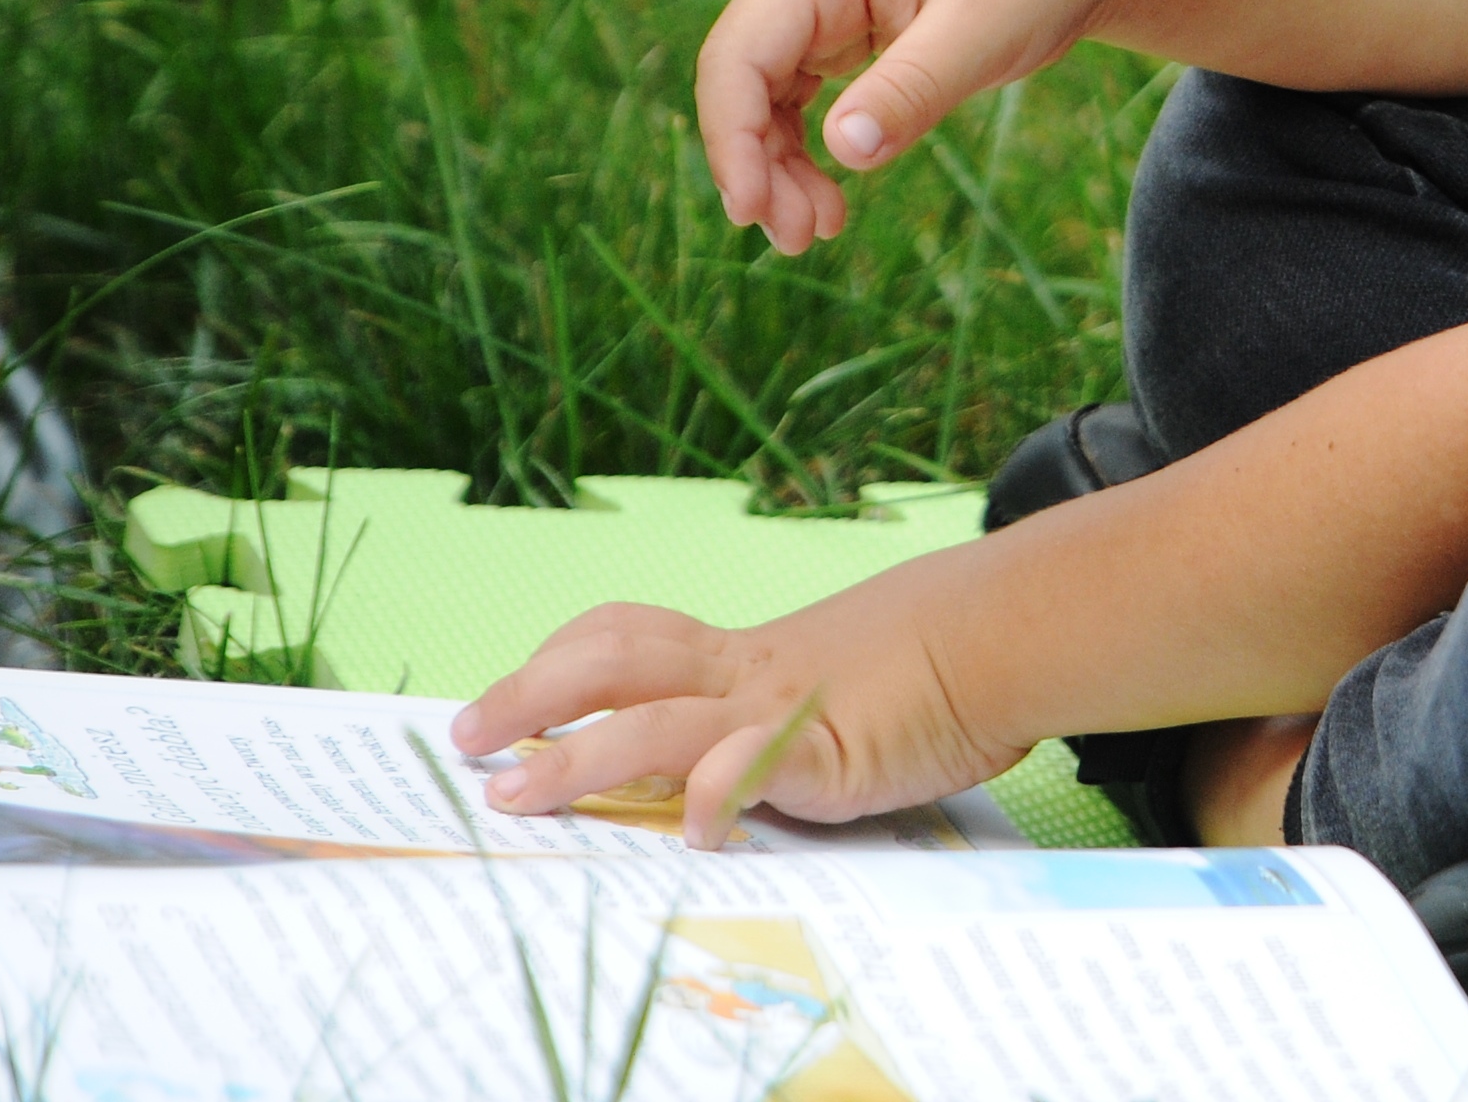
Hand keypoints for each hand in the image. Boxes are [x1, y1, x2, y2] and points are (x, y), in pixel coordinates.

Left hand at [448, 547, 1029, 849]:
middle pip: (614, 662)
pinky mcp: (822, 750)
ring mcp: (776, 709)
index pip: (630, 636)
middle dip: (529, 696)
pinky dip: (713, 797)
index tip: (502, 698)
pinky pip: (750, 770)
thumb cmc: (926, 666)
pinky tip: (696, 832)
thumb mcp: (829, 680)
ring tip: (518, 796)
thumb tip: (707, 766)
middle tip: (467, 738)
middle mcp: (743, 673)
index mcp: (741, 656)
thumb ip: (769, 717)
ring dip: (576, 758)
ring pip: (653, 720)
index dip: (557, 660)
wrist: (1000, 636)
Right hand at [701, 0, 1140, 252]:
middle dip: (756, 164)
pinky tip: (830, 200)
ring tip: (818, 231)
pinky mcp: (840, 32)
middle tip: (799, 240)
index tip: (751, 210)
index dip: (731, 137)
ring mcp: (817, 3)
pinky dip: (806, 151)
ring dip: (777, 167)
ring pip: (762, 98)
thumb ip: (913, 89)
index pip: (738, 55)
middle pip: (740, 81)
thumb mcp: (984, 29)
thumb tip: (841, 151)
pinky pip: (796, 100)